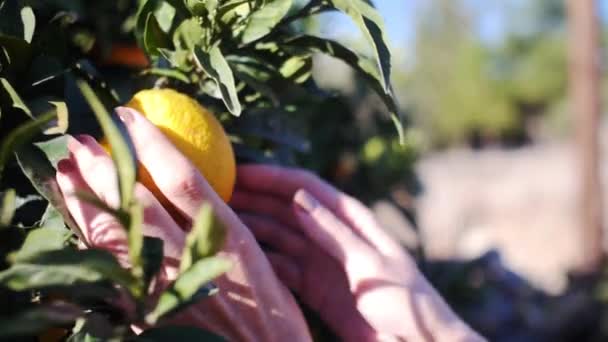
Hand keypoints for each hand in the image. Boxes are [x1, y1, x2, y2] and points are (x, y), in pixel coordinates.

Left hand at [55, 108, 310, 340]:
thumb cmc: (271, 309)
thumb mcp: (258, 259)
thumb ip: (226, 223)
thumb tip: (194, 186)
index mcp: (229, 241)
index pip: (183, 181)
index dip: (151, 144)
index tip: (129, 115)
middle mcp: (194, 261)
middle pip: (137, 206)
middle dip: (103, 167)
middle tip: (79, 139)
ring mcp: (165, 289)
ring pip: (114, 238)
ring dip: (85, 201)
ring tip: (66, 171)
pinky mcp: (146, 313)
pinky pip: (110, 271)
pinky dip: (89, 240)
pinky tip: (77, 221)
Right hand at [231, 165, 483, 341]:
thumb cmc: (406, 302)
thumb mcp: (370, 265)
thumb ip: (333, 233)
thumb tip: (298, 197)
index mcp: (351, 220)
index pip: (305, 188)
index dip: (272, 177)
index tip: (237, 172)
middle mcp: (332, 235)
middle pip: (286, 209)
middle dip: (254, 199)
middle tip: (215, 194)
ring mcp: (322, 262)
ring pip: (280, 237)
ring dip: (252, 229)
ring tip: (219, 224)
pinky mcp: (314, 288)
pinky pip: (282, 268)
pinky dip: (262, 262)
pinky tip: (240, 258)